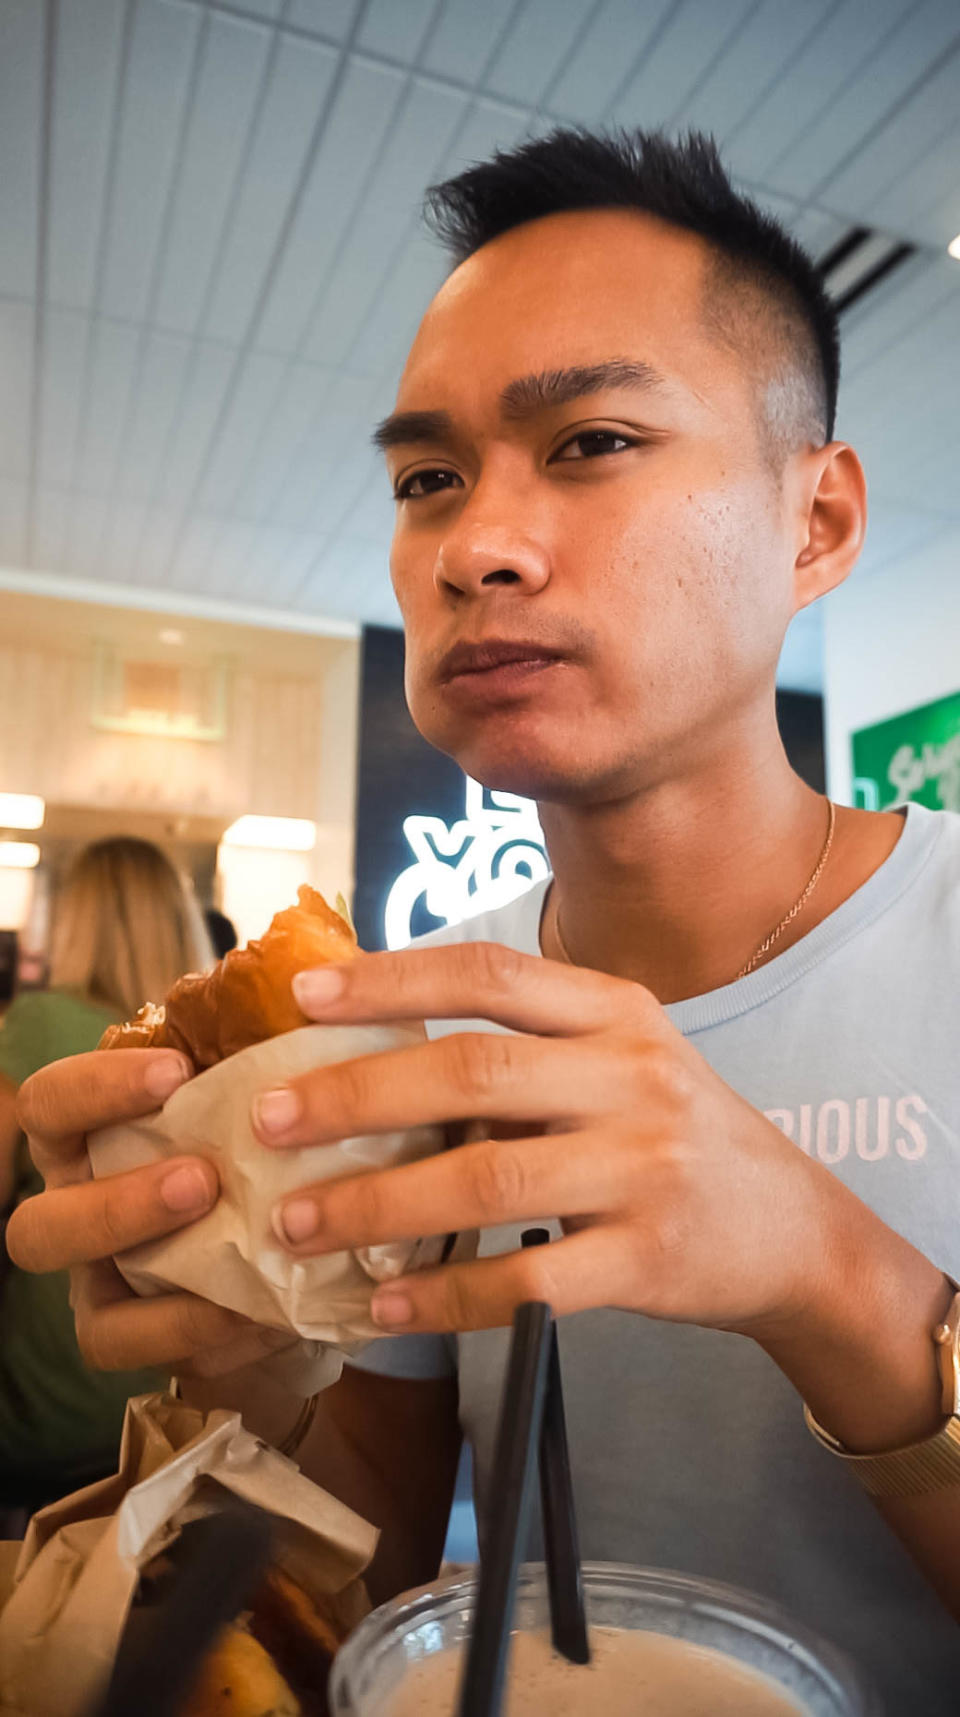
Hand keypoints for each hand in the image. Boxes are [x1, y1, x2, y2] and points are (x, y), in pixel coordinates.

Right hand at [7, 1049, 286, 1375]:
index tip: (174, 1071)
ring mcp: (104, 1286)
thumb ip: (259, 1048)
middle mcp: (79, 1212)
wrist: (300, 1250)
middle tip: (201, 1179)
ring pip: (88, 1314)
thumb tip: (303, 987)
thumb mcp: (259, 1092)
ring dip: (157, 1287)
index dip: (96, 1089)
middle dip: (117, 1205)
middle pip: (36, 1227)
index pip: (49, 1104)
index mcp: (90, 1138)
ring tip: (234, 1248)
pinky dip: (203, 1334)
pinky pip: (146, 1355)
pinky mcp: (143, 1341)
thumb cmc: (263, 1145)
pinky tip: (265, 1312)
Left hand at [253, 943, 864, 1339]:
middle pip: (472, 1072)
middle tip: (267, 1120)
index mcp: (617, 1011)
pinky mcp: (647, 1259)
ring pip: (484, 1179)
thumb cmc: (676, 1136)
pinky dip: (444, 1295)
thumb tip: (372, 1059)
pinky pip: (525, 1280)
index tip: (303, 993)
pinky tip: (383, 1302)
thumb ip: (524, 1053)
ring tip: (296, 1223)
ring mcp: (645, 1168)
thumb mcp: (622, 1063)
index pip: (490, 974)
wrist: (795, 1231)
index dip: (390, 978)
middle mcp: (633, 1076)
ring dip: (374, 1205)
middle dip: (354, 1096)